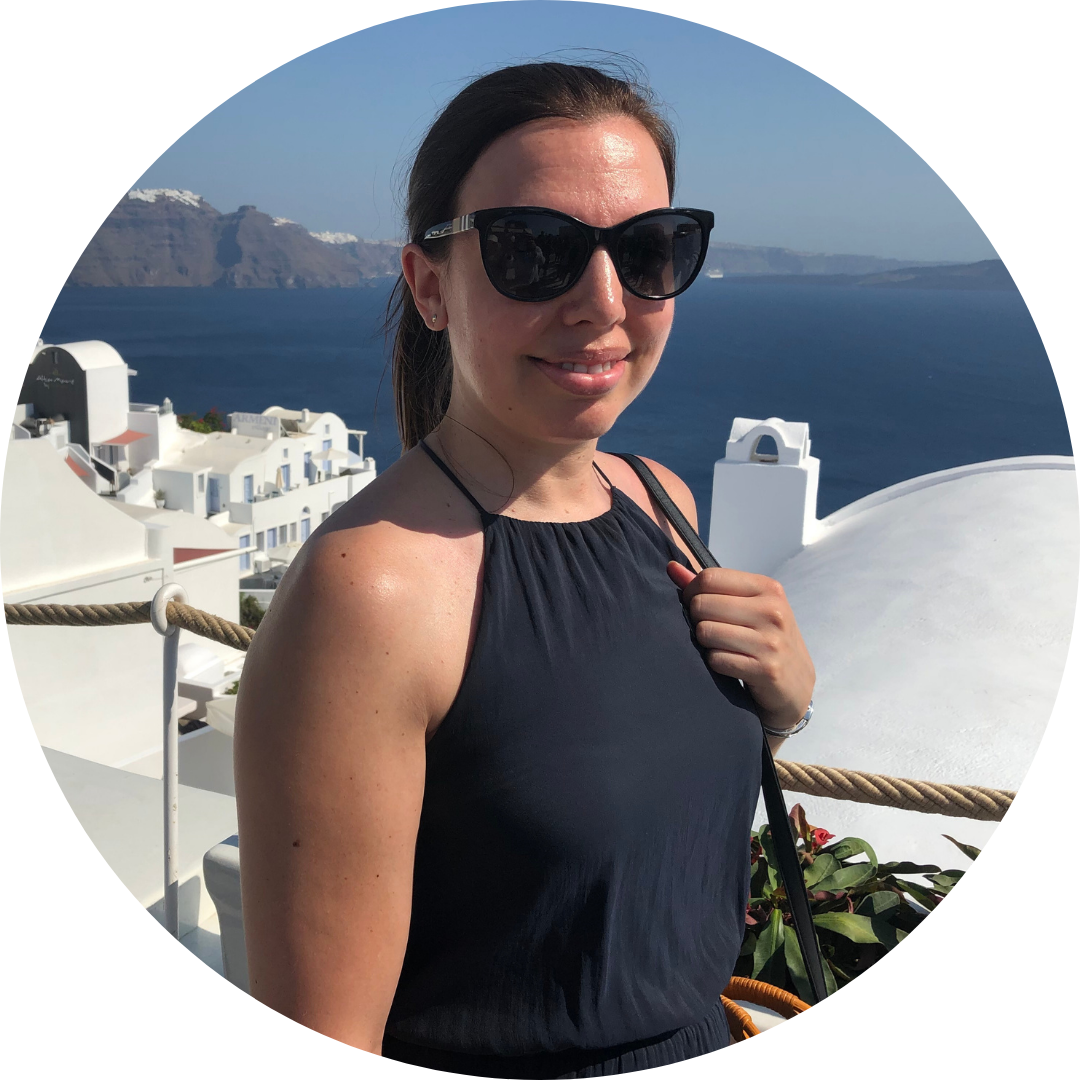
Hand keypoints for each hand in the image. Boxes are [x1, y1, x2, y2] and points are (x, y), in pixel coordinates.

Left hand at [667, 562, 814, 732]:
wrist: (797, 684)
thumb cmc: (765, 638)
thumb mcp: (748, 605)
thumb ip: (710, 586)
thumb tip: (671, 567)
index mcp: (768, 588)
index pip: (709, 578)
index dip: (691, 592)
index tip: (694, 605)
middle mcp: (772, 611)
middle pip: (702, 605)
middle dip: (696, 619)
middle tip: (710, 630)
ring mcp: (771, 641)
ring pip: (705, 632)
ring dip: (705, 643)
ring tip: (721, 646)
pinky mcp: (766, 670)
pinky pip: (716, 659)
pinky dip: (715, 663)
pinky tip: (729, 664)